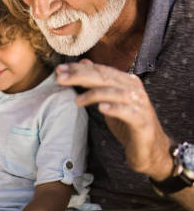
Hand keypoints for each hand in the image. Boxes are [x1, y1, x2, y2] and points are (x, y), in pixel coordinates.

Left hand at [56, 59, 172, 178]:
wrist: (150, 148)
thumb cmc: (127, 123)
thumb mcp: (110, 100)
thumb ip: (99, 82)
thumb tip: (84, 62)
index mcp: (126, 80)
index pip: (100, 70)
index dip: (79, 68)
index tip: (60, 70)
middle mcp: (134, 88)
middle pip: (104, 78)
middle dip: (80, 76)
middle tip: (61, 78)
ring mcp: (140, 104)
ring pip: (114, 92)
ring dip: (94, 94)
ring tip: (77, 100)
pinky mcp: (142, 121)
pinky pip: (128, 112)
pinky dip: (114, 108)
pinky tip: (101, 109)